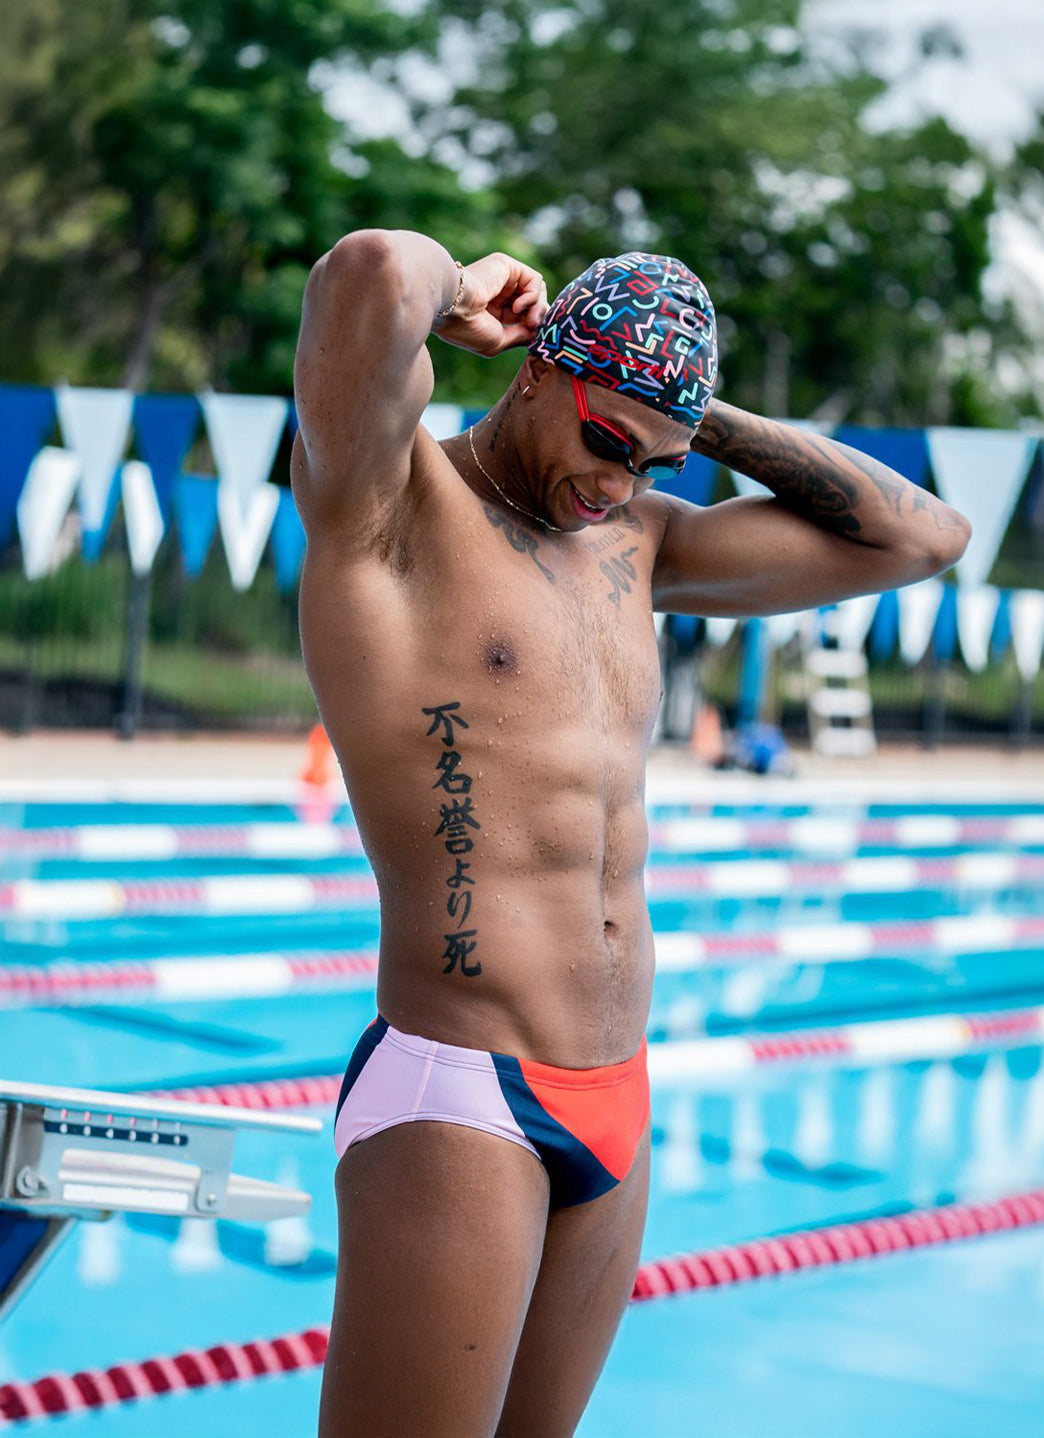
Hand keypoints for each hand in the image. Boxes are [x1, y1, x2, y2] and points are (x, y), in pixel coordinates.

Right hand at [433, 252, 548, 355]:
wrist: (454, 307)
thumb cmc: (469, 329)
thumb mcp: (497, 342)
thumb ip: (520, 336)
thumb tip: (537, 331)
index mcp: (492, 313)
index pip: (523, 318)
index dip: (532, 327)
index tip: (531, 336)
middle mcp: (498, 294)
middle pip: (533, 303)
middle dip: (538, 317)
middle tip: (533, 327)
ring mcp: (502, 279)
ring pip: (537, 291)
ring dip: (538, 308)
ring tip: (528, 320)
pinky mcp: (507, 266)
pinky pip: (534, 280)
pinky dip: (533, 296)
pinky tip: (518, 306)